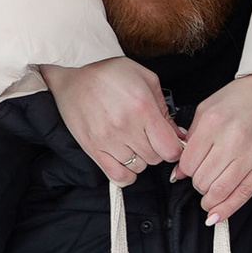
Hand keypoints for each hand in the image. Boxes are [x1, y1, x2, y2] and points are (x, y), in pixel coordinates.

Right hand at [44, 54, 183, 185]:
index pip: (170, 149)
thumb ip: (165, 109)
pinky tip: (126, 160)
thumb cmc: (108, 76)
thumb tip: (179, 135)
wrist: (72, 81)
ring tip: (132, 142)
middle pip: (155, 159)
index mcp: (142, 107)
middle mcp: (125, 127)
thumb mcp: (145, 79)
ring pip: (138, 168)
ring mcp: (108, 140)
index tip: (170, 142)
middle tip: (148, 136)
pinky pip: (118, 177)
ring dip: (140, 159)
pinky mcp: (93, 150)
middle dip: (157, 150)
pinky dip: (126, 174)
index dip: (175, 148)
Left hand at [175, 72, 251, 224]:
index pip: (188, 163)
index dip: (186, 171)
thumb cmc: (244, 96)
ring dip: (209, 199)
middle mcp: (232, 140)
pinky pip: (243, 195)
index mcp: (213, 123)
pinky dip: (227, 209)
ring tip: (208, 197)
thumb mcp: (208, 107)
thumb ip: (192, 137)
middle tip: (202, 178)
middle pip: (202, 180)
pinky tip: (216, 215)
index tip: (190, 169)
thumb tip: (179, 169)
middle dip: (198, 184)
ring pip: (220, 191)